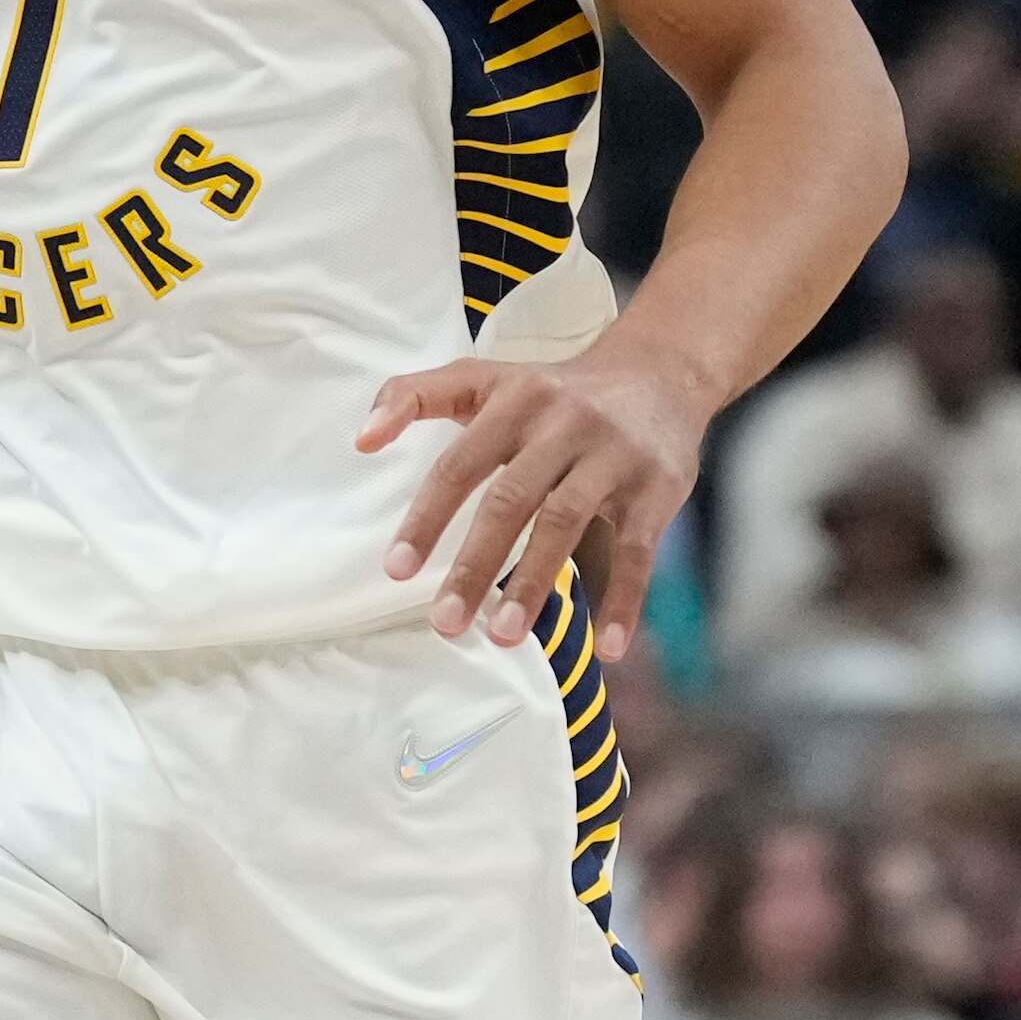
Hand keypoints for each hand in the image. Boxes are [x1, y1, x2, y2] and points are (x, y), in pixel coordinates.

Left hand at [362, 333, 708, 657]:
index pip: (459, 465)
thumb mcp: (484, 379)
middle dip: (476, 564)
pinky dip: (625, 600)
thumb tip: (361, 441)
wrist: (659, 371)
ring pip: (566, 522)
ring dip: (535, 582)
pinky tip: (608, 647)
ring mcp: (612, 456)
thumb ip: (414, 396)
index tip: (398, 571)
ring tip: (505, 636)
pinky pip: (638, 550)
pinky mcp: (656, 487)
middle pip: (510, 499)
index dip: (426, 518)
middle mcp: (562, 423)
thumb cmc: (553, 390)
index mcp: (513, 401)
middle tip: (446, 622)